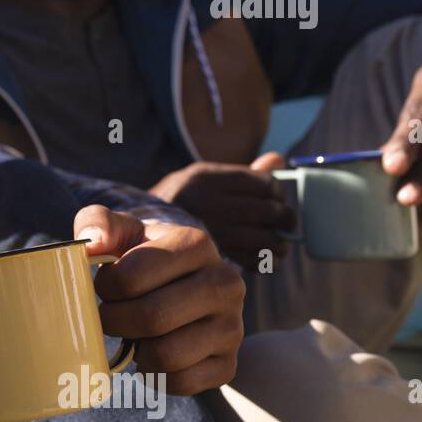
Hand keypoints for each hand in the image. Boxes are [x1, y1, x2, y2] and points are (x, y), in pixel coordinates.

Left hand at [75, 206, 244, 394]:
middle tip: (109, 316)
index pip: (131, 278)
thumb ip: (98, 223)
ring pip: (167, 355)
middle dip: (115, 321)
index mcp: (196, 244)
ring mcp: (232, 327)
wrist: (181, 283)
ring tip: (133, 333)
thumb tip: (93, 243)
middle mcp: (225, 283)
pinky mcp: (228, 364)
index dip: (105, 287)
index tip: (105, 286)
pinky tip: (151, 352)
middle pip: (151, 318)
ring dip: (136, 349)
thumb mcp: (121, 230)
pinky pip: (181, 382)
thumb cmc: (142, 256)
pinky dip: (155, 374)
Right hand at [148, 152, 295, 267]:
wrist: (135, 232)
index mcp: (204, 178)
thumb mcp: (201, 178)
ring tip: (279, 244)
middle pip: (267, 210)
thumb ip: (241, 173)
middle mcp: (204, 202)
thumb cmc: (177, 204)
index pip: (262, 182)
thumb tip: (278, 160)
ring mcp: (205, 230)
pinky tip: (265, 258)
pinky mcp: (207, 255)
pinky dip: (264, 261)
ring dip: (278, 243)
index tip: (276, 198)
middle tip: (286, 223)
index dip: (277, 192)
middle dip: (284, 218)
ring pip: (262, 238)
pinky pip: (249, 259)